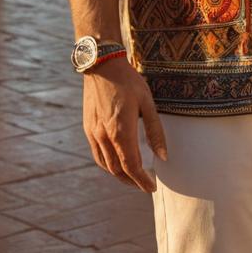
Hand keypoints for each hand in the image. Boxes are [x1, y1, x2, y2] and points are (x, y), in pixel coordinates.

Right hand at [82, 58, 167, 190]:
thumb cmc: (128, 80)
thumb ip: (155, 131)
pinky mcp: (88, 128)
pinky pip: (97, 154)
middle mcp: (104, 136)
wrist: (102, 65)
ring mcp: (93, 133)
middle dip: (132, 181)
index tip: (152, 187)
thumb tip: (163, 156)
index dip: (142, 181)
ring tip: (132, 177)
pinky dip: (107, 164)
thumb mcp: (147, 102)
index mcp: (121, 131)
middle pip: (118, 170)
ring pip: (105, 165)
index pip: (132, 167)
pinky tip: (116, 162)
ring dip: (119, 175)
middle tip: (145, 184)